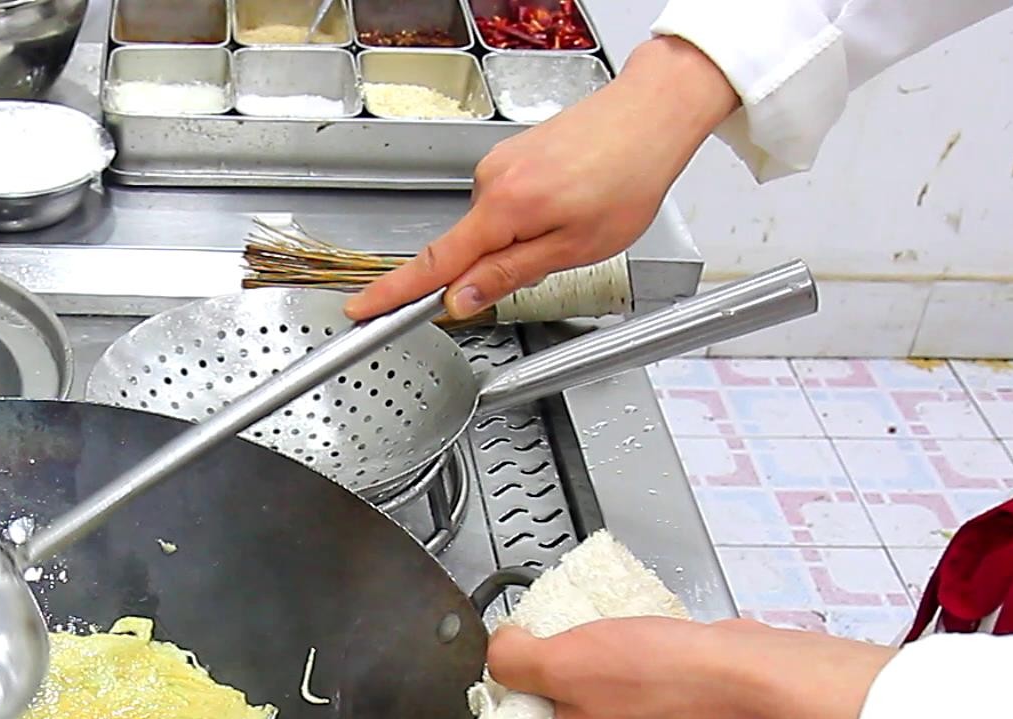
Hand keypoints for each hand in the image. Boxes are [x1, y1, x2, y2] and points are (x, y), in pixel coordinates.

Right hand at [344, 36, 739, 322]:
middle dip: (499, 266)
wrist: (651, 114)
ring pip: (493, 227)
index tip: (361, 310)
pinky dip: (529, 215)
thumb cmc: (626, 178)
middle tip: (559, 256)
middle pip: (469, 246)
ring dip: (523, 238)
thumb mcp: (573, 248)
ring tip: (578, 219)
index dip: (395, 292)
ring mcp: (500, 163)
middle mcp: (491, 179)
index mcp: (503, 207)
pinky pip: (505, 203)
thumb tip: (459, 301)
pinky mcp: (513, 155)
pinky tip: (571, 201)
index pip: (435, 262)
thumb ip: (508, 275)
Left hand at [487, 618, 895, 718]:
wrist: (743, 678)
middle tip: (533, 677)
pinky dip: (622, 686)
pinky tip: (623, 650)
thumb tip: (498, 654)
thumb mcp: (561, 659)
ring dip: (581, 696)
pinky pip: (633, 712)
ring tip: (576, 655)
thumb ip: (513, 660)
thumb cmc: (660, 682)